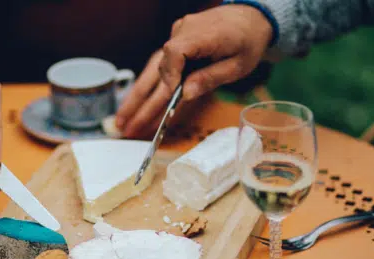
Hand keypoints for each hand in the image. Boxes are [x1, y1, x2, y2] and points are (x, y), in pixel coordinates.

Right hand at [115, 5, 271, 138]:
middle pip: (156, 67)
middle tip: (127, 126)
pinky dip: (148, 89)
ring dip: (136, 98)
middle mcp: (183, 32)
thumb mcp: (238, 64)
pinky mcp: (174, 44)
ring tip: (123, 122)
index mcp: (203, 34)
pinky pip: (158, 68)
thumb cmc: (247, 41)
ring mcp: (176, 37)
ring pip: (151, 70)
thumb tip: (185, 94)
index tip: (172, 96)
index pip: (175, 52)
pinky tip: (136, 107)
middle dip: (141, 100)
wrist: (249, 17)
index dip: (170, 76)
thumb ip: (210, 78)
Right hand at [159, 5, 272, 100]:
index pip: (176, 52)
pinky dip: (177, 66)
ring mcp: (182, 25)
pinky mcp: (179, 29)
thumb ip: (210, 79)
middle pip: (168, 57)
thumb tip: (185, 94)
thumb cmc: (247, 42)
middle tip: (184, 95)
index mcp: (207, 34)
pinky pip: (171, 52)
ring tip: (193, 80)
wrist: (250, 17)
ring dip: (174, 74)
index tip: (176, 94)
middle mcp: (189, 26)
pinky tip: (192, 70)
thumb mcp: (237, 67)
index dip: (171, 75)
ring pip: (167, 56)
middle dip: (171, 80)